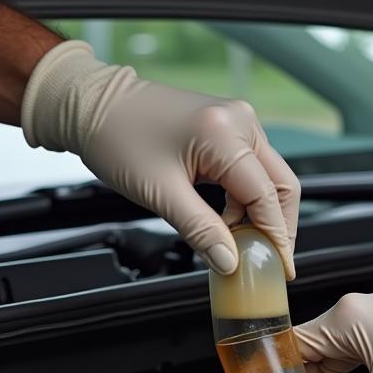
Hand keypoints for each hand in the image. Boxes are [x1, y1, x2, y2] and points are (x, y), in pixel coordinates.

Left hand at [21, 40, 299, 277]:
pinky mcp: (227, 127)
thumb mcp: (161, 194)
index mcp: (226, 134)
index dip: (276, 237)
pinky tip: (226, 220)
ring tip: (236, 243)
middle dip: (277, 226)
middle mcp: (240, 121)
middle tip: (267, 259)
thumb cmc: (116, 138)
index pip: (267, 196)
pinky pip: (250, 168)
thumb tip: (230, 262)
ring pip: (267, 178)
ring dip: (258, 214)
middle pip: (281, 184)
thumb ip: (201, 231)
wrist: (92, 106)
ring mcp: (236, 121)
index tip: (280, 267)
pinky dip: (244, 198)